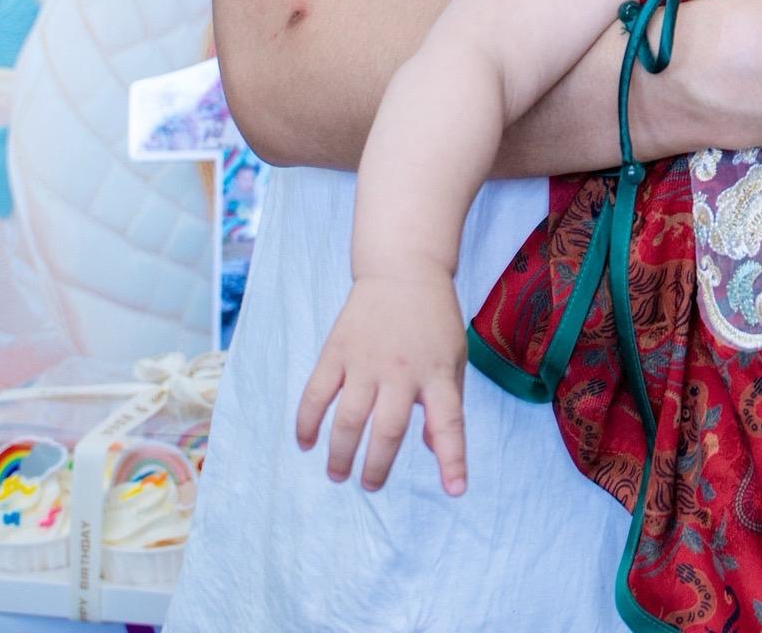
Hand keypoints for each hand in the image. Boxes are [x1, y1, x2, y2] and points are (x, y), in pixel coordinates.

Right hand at [295, 269, 466, 492]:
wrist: (404, 270)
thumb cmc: (433, 320)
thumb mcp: (453, 358)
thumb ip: (447, 403)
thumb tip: (433, 448)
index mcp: (437, 374)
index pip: (450, 423)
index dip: (453, 460)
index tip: (455, 490)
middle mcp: (402, 371)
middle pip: (388, 431)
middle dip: (377, 467)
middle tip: (369, 485)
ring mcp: (366, 361)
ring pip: (348, 420)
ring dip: (340, 453)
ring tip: (338, 474)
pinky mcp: (337, 351)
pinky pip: (316, 394)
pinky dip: (307, 422)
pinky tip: (306, 443)